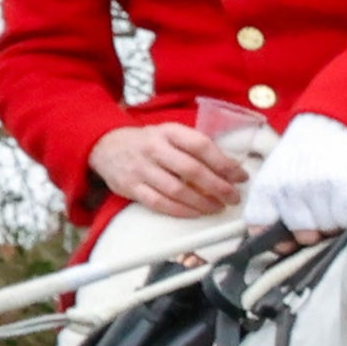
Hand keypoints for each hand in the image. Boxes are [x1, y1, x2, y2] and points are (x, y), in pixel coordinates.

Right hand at [91, 122, 247, 216]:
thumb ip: (195, 147)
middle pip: (191, 169)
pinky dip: (181, 211)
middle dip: (218, 186)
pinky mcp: (130, 187)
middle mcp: (154, 148)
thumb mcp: (170, 135)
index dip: (224, 163)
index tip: (241, 176)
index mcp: (168, 131)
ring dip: (202, 202)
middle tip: (233, 197)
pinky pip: (159, 203)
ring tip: (218, 207)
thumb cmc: (149, 143)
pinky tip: (196, 213)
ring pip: (176, 190)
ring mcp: (140, 168)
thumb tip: (230, 169)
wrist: (105, 145)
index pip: (201, 146)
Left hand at [243, 112, 346, 235]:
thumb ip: (271, 209)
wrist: (326, 125)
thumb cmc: (301, 157)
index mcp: (268, 189)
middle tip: (319, 217)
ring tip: (334, 205)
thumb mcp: (274, 177)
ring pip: (329, 229)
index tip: (288, 242)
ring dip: (334, 222)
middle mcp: (289, 190)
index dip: (278, 242)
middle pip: (305, 236)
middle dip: (314, 232)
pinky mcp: (343, 185)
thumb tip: (277, 245)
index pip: (263, 227)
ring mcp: (317, 188)